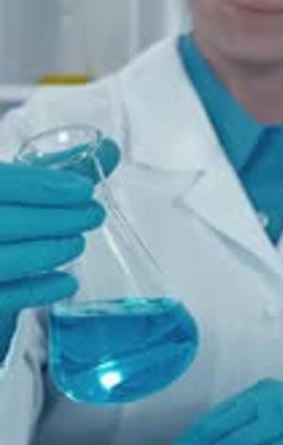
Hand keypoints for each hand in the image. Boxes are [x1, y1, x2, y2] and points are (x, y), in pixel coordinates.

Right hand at [0, 137, 119, 354]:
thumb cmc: (6, 223)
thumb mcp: (21, 192)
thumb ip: (59, 171)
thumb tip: (110, 148)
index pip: (0, 181)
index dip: (39, 183)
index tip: (83, 188)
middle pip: (2, 220)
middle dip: (55, 218)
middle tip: (94, 215)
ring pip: (2, 259)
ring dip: (48, 250)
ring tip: (78, 243)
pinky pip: (4, 296)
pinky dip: (38, 289)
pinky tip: (67, 282)